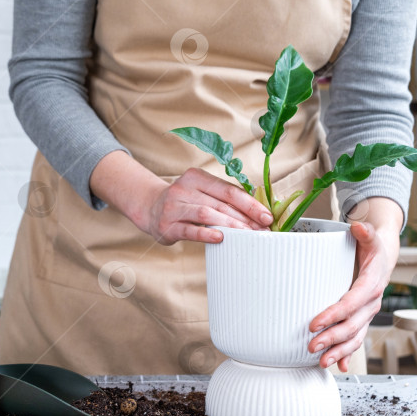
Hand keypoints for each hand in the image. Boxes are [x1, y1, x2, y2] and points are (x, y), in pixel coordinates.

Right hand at [144, 168, 272, 244]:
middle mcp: (184, 188)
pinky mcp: (167, 225)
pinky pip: (189, 229)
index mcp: (197, 177)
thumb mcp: (201, 192)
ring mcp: (174, 206)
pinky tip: (221, 238)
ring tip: (247, 236)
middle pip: (221, 203)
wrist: (150, 208)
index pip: (228, 190)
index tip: (266, 216)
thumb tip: (257, 211)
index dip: (250, 204)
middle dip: (245, 218)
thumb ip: (223, 198)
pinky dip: (206, 233)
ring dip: (231, 225)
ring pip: (207, 214)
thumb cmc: (184, 202)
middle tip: (262, 231)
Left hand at [307, 198, 402, 371]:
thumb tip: (358, 226)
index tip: (315, 322)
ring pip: (355, 338)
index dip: (334, 314)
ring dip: (339, 352)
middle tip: (311, 346)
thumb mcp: (371, 236)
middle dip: (332, 338)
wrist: (383, 256)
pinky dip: (348, 355)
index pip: (351, 302)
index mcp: (371, 284)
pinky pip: (356, 340)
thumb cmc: (372, 246)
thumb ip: (365, 232)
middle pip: (352, 325)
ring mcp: (367, 314)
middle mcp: (371, 303)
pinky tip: (339, 366)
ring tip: (321, 362)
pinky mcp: (361, 319)